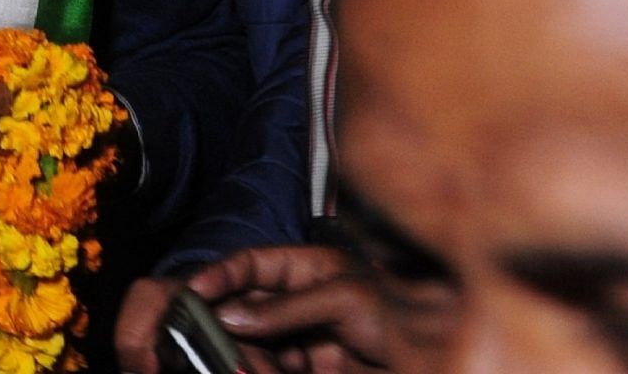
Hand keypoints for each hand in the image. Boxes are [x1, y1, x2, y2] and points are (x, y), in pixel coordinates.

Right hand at [192, 245, 390, 373]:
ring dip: (242, 355)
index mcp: (306, 267)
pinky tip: (252, 371)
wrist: (437, 353)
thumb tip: (232, 315)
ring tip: (233, 364)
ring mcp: (305, 336)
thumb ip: (284, 309)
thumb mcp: (342, 299)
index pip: (250, 265)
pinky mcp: (312, 367)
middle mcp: (301, 300)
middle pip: (246, 309)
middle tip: (204, 339)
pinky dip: (259, 370)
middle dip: (225, 323)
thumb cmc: (404, 312)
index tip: (190, 291)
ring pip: (256, 344)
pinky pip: (273, 366)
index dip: (218, 276)